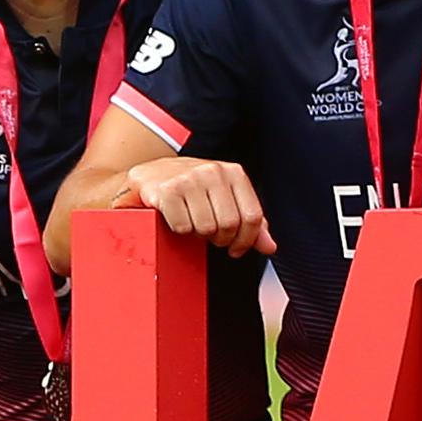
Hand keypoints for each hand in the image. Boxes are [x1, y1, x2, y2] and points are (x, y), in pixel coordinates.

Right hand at [129, 155, 274, 254]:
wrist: (152, 173)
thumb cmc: (193, 188)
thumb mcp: (225, 198)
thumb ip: (249, 221)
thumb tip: (269, 247)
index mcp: (234, 172)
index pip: (252, 216)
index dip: (246, 240)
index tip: (236, 248)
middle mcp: (213, 172)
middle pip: (229, 225)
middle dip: (220, 239)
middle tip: (210, 236)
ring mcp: (189, 179)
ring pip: (206, 228)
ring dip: (198, 235)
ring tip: (193, 224)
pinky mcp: (167, 191)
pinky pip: (182, 227)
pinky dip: (180, 231)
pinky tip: (178, 220)